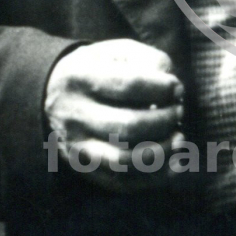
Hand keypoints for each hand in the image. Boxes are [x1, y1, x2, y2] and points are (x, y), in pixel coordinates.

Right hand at [44, 39, 184, 190]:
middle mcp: (73, 115)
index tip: (177, 88)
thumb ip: (150, 60)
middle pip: (128, 126)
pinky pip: (123, 183)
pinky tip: (175, 162)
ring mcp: (76, 146)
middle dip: (164, 120)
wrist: (56, 95)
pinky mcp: (84, 170)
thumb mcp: (119, 52)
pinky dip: (155, 177)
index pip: (129, 85)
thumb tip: (173, 90)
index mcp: (79, 77)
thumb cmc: (100, 69)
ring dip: (162, 152)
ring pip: (124, 161)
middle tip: (178, 112)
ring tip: (179, 138)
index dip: (162, 88)